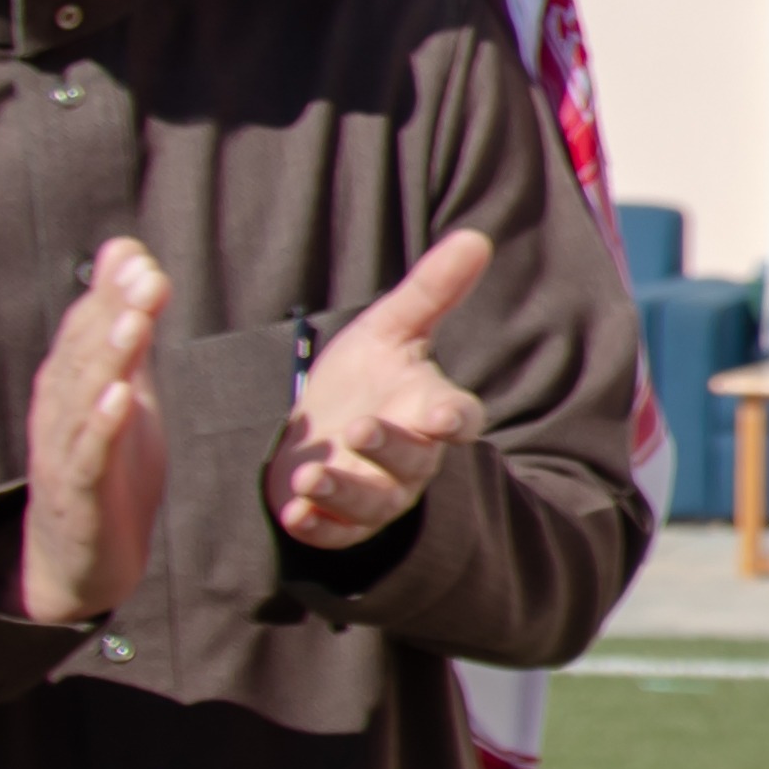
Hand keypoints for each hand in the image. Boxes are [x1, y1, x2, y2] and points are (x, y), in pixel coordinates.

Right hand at [16, 239, 171, 628]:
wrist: (82, 560)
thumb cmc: (108, 467)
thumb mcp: (127, 388)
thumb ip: (128, 325)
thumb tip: (127, 252)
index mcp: (71, 384)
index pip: (88, 329)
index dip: (112, 295)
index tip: (140, 259)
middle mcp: (59, 411)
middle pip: (85, 355)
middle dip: (114, 315)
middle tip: (146, 279)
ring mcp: (65, 452)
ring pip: (83, 400)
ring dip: (108, 360)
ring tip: (134, 325)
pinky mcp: (78, 494)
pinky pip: (88, 456)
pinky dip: (101, 427)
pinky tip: (120, 400)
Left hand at [268, 230, 494, 550]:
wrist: (323, 431)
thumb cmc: (365, 378)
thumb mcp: (391, 328)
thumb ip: (432, 290)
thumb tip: (476, 236)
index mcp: (430, 410)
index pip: (456, 417)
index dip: (454, 419)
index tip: (444, 417)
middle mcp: (412, 459)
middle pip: (412, 461)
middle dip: (388, 448)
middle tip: (361, 429)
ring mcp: (378, 495)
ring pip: (371, 502)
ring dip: (343, 490)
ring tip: (309, 476)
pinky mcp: (341, 522)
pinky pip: (336, 532)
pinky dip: (317, 526)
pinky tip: (292, 512)